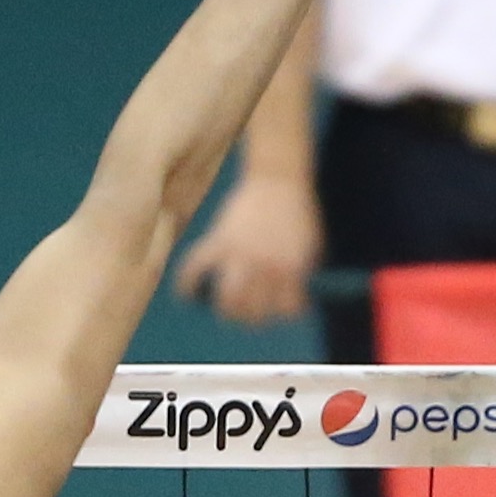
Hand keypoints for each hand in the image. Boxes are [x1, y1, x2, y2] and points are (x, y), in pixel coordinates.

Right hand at [171, 172, 325, 322]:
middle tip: (249, 313)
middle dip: (251, 318)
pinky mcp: (219, 239)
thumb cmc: (298, 210)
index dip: (284, 312)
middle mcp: (265, 265)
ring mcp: (240, 253)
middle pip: (253, 311)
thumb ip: (301, 271)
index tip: (280, 308)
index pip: (285, 309)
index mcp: (290, 268)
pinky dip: (186, 282)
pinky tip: (185, 293)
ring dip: (225, 309)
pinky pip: (196, 266)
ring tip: (224, 308)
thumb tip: (293, 294)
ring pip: (226, 298)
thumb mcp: (311, 244)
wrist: (279, 178)